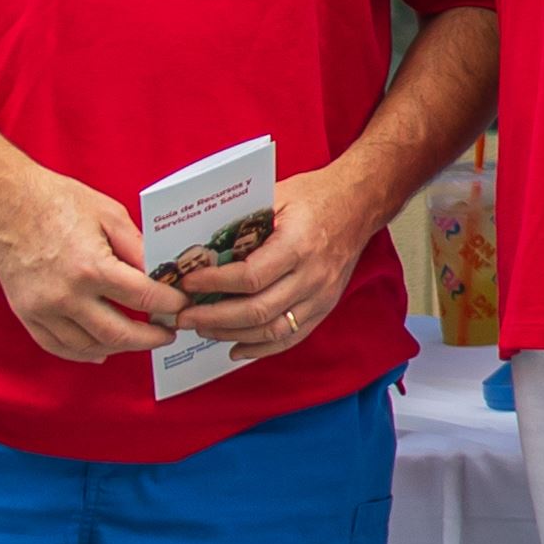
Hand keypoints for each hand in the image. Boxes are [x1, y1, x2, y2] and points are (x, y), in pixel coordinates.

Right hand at [0, 173, 177, 364]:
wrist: (6, 202)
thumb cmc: (60, 201)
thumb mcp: (111, 215)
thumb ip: (139, 248)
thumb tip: (163, 274)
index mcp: (92, 268)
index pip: (144, 298)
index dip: (170, 305)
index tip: (181, 304)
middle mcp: (67, 295)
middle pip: (118, 334)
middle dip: (150, 338)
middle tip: (168, 333)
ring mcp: (43, 309)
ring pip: (88, 346)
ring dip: (119, 348)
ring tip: (139, 340)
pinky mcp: (26, 313)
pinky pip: (56, 346)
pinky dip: (82, 354)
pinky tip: (101, 351)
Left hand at [170, 156, 387, 358]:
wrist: (360, 203)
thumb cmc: (315, 196)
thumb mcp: (275, 196)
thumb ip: (241, 221)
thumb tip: (198, 247)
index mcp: (299, 244)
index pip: (250, 277)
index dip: (214, 284)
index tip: (188, 283)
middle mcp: (313, 274)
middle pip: (258, 310)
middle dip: (214, 317)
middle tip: (184, 316)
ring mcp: (322, 294)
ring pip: (273, 329)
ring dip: (232, 334)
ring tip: (202, 329)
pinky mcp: (325, 306)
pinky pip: (292, 336)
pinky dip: (262, 347)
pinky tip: (235, 348)